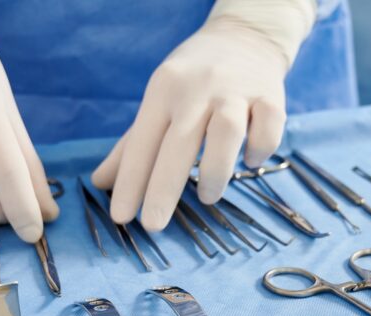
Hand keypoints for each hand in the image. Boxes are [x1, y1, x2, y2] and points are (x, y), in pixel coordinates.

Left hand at [92, 22, 287, 230]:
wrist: (244, 36)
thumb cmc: (192, 79)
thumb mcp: (157, 101)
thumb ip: (131, 146)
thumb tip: (99, 183)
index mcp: (163, 91)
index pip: (142, 142)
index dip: (130, 181)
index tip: (120, 217)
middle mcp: (198, 89)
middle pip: (180, 142)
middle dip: (163, 187)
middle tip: (152, 225)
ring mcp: (236, 91)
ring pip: (227, 132)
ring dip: (215, 171)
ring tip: (207, 197)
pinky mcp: (271, 95)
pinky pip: (270, 125)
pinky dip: (261, 149)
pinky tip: (250, 162)